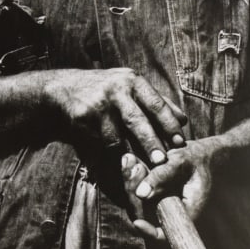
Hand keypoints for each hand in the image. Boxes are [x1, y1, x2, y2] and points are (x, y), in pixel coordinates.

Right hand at [45, 68, 185, 163]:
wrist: (66, 88)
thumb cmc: (108, 90)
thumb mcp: (132, 88)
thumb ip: (157, 103)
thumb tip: (183, 120)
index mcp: (133, 82)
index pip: (156, 104)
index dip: (169, 124)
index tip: (180, 142)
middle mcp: (117, 90)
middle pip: (137, 120)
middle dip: (150, 142)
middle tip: (162, 161)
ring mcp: (98, 104)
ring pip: (117, 135)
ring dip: (129, 153)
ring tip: (140, 166)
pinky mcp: (83, 117)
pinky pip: (100, 141)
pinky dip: (111, 152)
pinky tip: (118, 158)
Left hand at [121, 139, 216, 239]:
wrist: (202, 152)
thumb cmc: (198, 158)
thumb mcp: (182, 162)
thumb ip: (162, 176)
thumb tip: (141, 194)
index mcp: (185, 213)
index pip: (164, 234)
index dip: (148, 232)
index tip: (137, 223)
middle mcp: (170, 211)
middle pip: (142, 213)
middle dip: (133, 190)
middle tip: (135, 166)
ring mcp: (160, 203)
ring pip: (136, 200)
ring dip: (130, 180)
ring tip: (130, 159)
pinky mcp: (153, 193)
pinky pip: (136, 188)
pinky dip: (132, 175)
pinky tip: (130, 159)